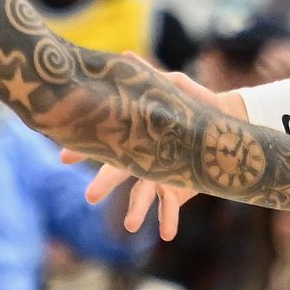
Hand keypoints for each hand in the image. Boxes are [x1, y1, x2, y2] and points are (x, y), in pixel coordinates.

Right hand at [65, 61, 228, 239]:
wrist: (225, 127)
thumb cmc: (195, 105)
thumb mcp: (173, 87)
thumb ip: (150, 77)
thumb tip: (125, 54)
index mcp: (138, 137)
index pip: (107, 143)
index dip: (85, 149)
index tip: (63, 156)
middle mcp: (143, 160)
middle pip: (119, 172)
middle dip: (104, 183)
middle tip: (89, 197)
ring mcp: (159, 176)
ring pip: (142, 195)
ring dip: (135, 210)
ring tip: (128, 226)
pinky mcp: (177, 190)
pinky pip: (170, 207)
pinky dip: (167, 221)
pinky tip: (165, 235)